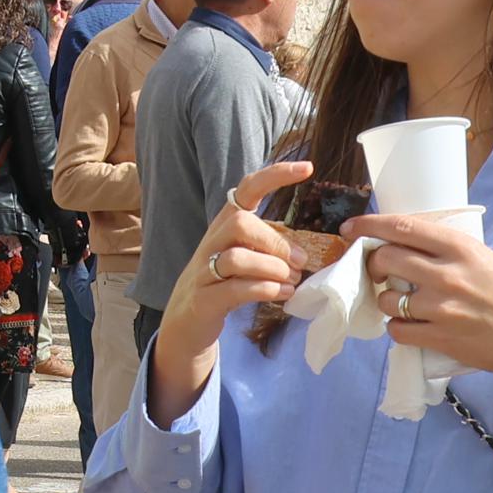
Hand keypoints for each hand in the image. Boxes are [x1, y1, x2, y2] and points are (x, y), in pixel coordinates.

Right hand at [149, 157, 315, 418]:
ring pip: (236, 258)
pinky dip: (265, 290)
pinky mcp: (204, 300)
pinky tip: (284, 294)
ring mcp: (203, 271)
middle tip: (300, 262)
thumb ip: (266, 247)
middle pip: (240, 223)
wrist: (185, 324)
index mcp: (225, 225)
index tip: (307, 169)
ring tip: (292, 280)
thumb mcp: (242, 257)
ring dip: (272, 268)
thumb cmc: (222, 285)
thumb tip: (306, 252)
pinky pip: (235, 290)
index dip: (275, 175)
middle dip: (275, 242)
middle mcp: (211, 242)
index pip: (246, 188)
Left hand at [351, 211, 492, 380]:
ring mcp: (442, 309)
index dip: (369, 225)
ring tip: (400, 301)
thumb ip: (452, 253)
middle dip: (375, 263)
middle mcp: (448, 275)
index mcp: (461, 248)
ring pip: (387, 300)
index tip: (350, 227)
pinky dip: (397, 327)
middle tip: (379, 269)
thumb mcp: (489, 258)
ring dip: (386, 299)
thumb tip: (413, 247)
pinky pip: (398, 331)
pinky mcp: (440, 339)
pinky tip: (409, 324)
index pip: (402, 228)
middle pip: (387, 260)